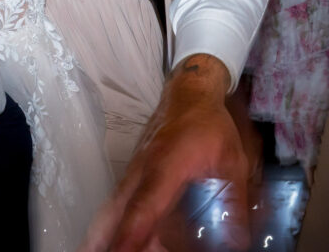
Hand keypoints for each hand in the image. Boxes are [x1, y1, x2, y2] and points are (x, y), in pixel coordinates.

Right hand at [83, 55, 249, 251]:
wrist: (189, 93)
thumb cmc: (209, 125)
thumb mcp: (233, 163)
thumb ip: (234, 204)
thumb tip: (236, 241)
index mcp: (165, 168)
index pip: (144, 207)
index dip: (131, 232)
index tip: (119, 251)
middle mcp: (142, 172)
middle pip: (115, 212)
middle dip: (103, 239)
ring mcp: (133, 173)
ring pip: (111, 209)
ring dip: (103, 233)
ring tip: (93, 251)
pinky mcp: (133, 175)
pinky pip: (117, 203)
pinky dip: (110, 222)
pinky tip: (108, 240)